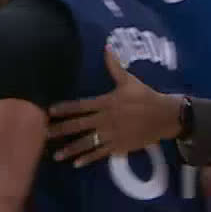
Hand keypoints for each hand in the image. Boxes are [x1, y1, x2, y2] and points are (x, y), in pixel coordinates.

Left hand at [48, 48, 182, 166]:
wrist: (167, 116)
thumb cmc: (146, 97)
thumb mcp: (130, 81)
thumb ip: (114, 67)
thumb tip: (107, 47)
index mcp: (107, 103)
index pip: (81, 106)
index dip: (65, 108)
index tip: (49, 111)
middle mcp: (106, 120)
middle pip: (79, 125)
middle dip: (61, 130)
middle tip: (43, 134)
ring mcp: (113, 135)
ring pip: (88, 143)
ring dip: (71, 150)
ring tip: (56, 156)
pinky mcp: (120, 146)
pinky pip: (102, 153)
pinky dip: (89, 158)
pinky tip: (76, 164)